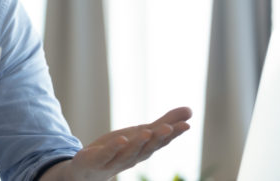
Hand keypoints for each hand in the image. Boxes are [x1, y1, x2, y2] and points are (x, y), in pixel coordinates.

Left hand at [43, 107, 191, 180]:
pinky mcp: (96, 160)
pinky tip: (120, 139)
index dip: (174, 134)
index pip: (161, 142)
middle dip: (159, 138)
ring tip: (146, 131)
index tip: (187, 124)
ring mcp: (115, 160)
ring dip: (138, 143)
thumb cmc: (120, 149)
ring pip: (129, 153)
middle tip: (170, 127)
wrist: (89, 169)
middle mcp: (133, 157)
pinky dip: (114, 148)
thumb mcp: (141, 133)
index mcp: (144, 150)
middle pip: (148, 148)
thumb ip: (165, 122)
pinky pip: (106, 154)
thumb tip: (191, 110)